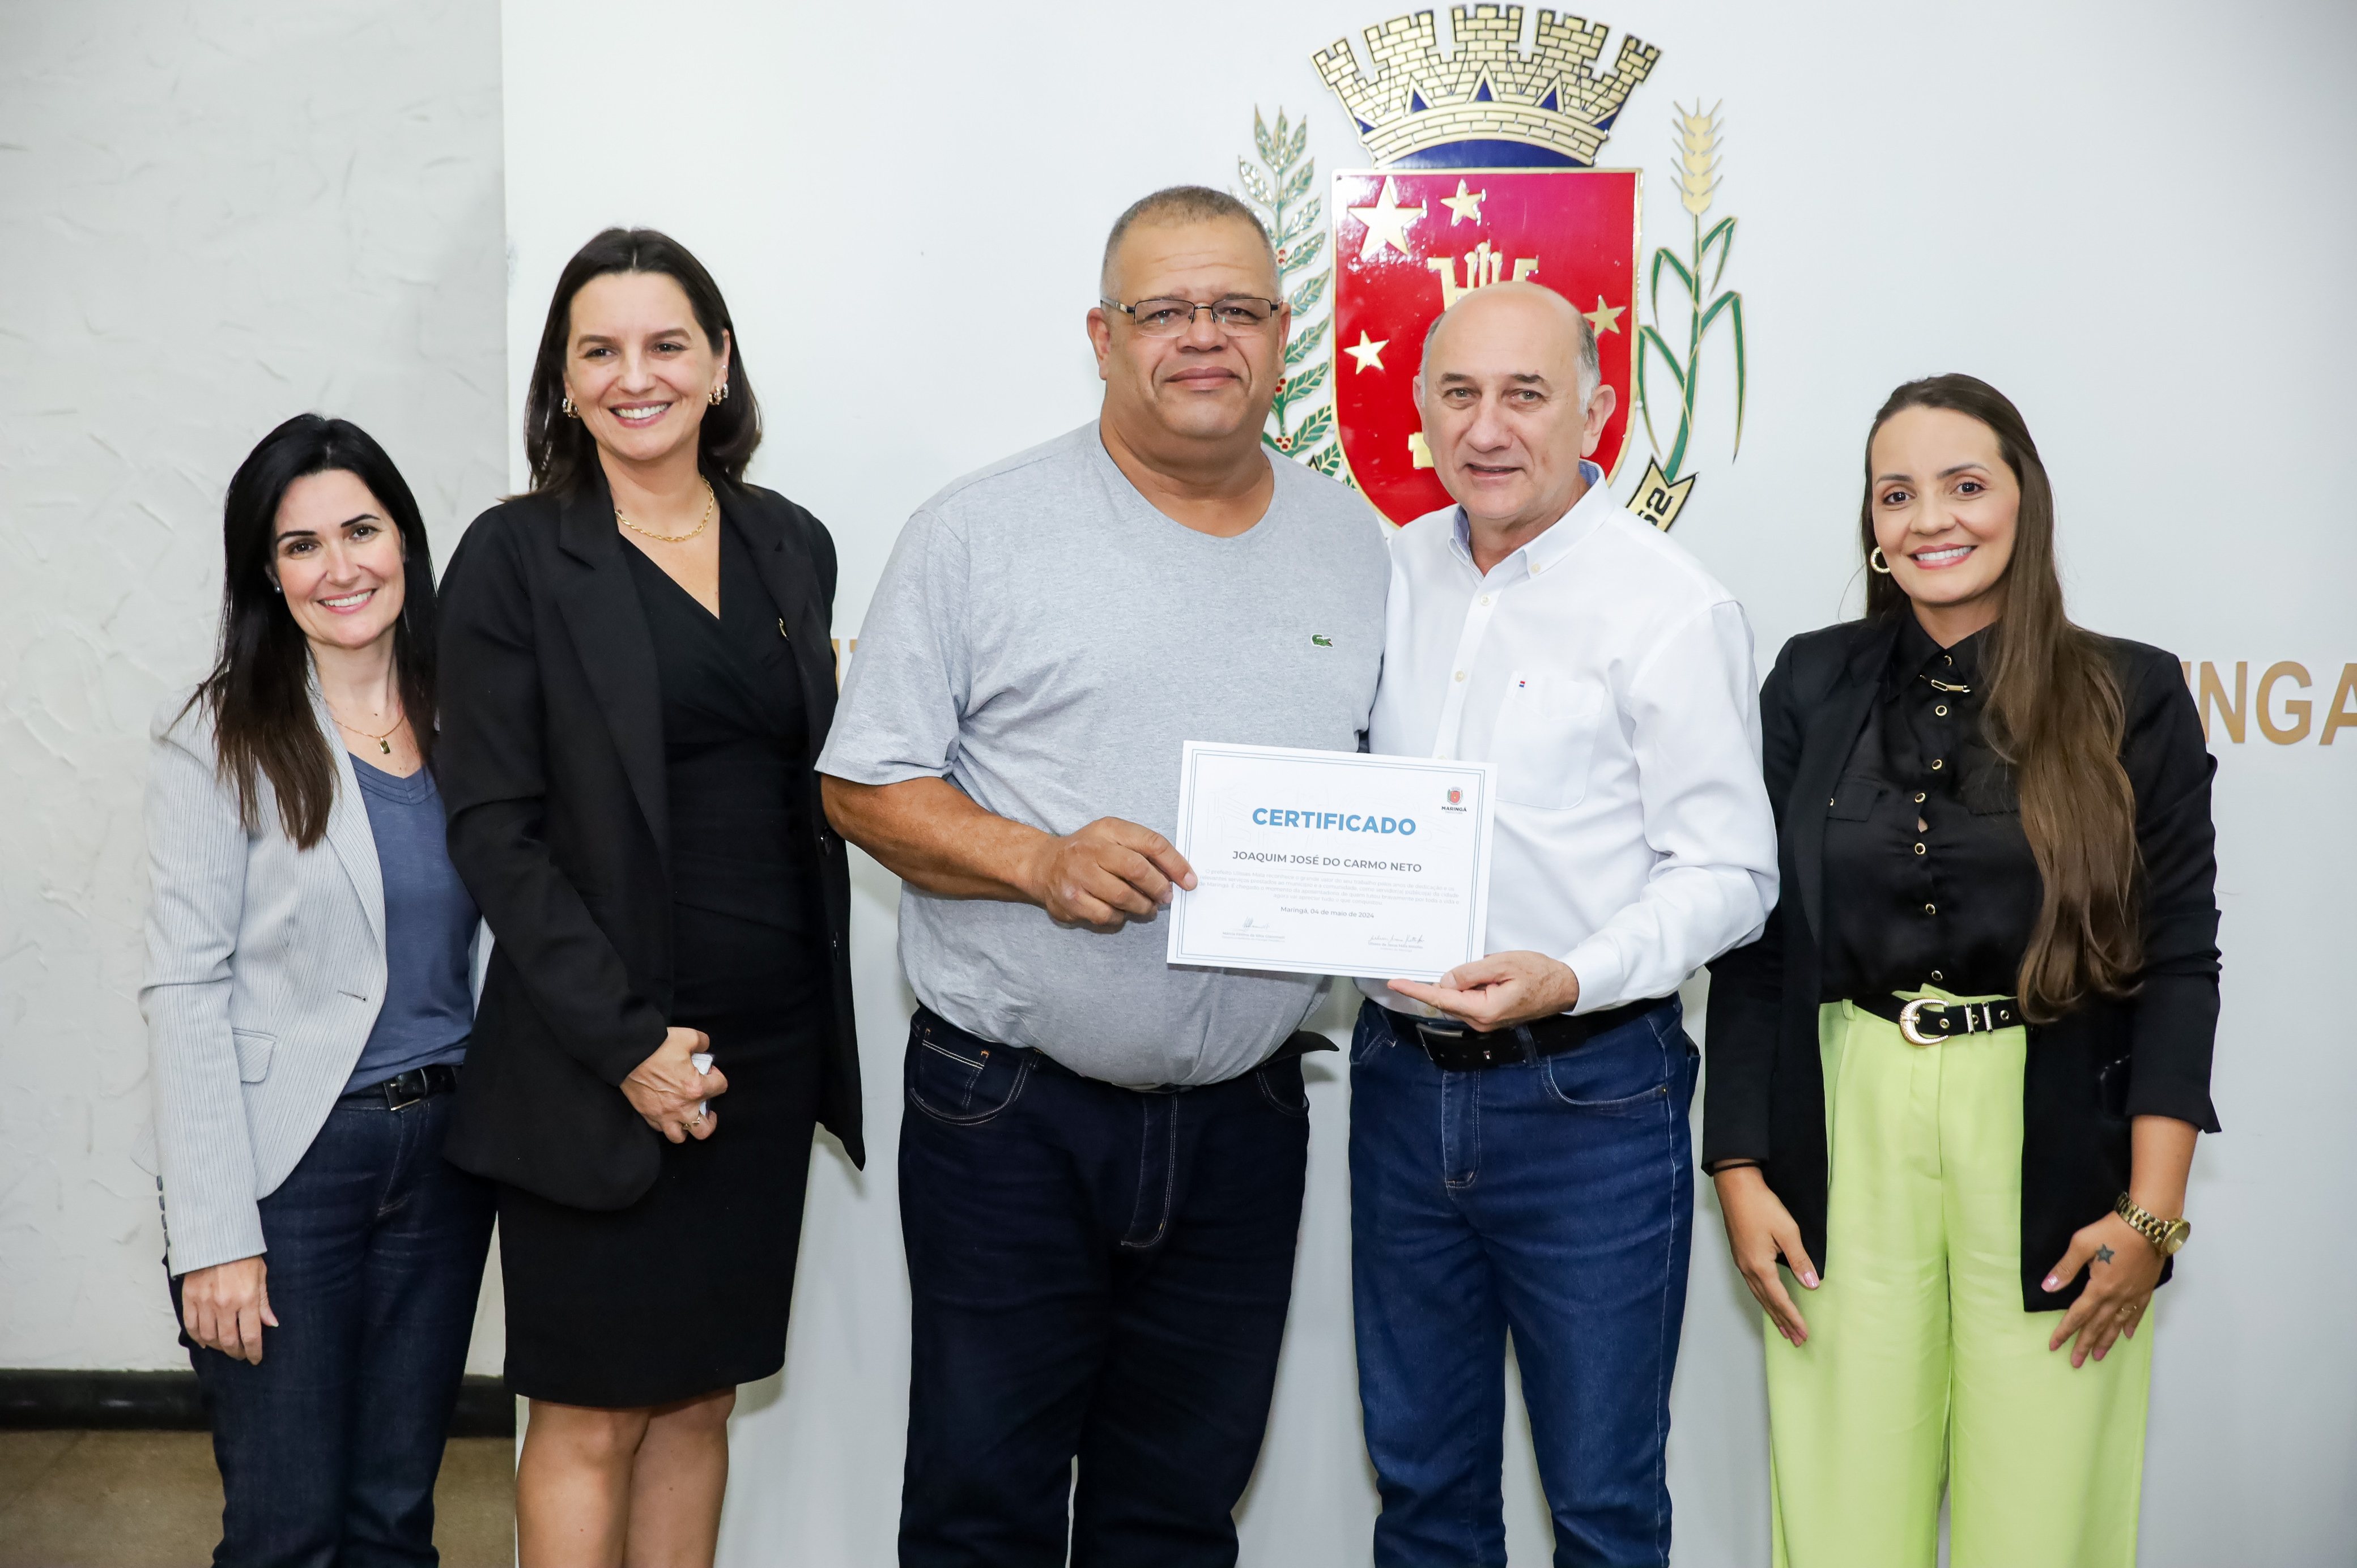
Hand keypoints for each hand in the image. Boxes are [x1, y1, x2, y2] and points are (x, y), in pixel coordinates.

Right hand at [180, 1255, 276, 1363]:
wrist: (216, 1239)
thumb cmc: (242, 1255)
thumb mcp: (261, 1275)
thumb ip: (263, 1303)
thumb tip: (271, 1324)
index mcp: (246, 1299)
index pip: (251, 1336)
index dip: (254, 1352)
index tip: (255, 1358)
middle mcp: (225, 1305)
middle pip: (228, 1341)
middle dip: (236, 1352)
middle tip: (241, 1355)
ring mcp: (205, 1303)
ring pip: (209, 1338)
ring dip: (218, 1347)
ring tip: (226, 1348)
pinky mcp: (189, 1299)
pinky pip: (191, 1326)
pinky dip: (198, 1338)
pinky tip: (205, 1342)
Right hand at [623, 1027, 725, 1143]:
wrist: (627, 1054)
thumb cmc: (658, 1046)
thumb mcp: (688, 1036)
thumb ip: (702, 1042)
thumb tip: (704, 1047)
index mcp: (695, 1088)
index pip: (721, 1087)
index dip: (718, 1077)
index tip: (710, 1072)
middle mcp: (682, 1107)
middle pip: (704, 1128)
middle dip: (710, 1119)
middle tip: (706, 1107)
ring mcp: (663, 1114)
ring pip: (680, 1137)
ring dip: (686, 1128)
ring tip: (687, 1116)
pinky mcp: (647, 1115)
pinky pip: (659, 1129)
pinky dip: (666, 1123)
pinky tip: (668, 1112)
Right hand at [1019, 817, 1196, 928]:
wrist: (1043, 865)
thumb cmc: (1088, 851)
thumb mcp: (1113, 836)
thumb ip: (1144, 849)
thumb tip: (1178, 875)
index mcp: (1108, 829)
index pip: (1151, 842)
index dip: (1175, 863)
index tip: (1190, 881)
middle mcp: (1092, 850)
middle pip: (1137, 870)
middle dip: (1158, 888)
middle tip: (1165, 897)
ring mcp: (1079, 876)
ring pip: (1123, 897)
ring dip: (1142, 907)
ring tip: (1146, 907)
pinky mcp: (1071, 901)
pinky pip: (1107, 916)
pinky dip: (1119, 918)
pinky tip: (1120, 912)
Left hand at [1386, 952, 1580, 1031]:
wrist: (1563, 987)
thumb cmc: (1539, 974)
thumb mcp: (1503, 964)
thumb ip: (1471, 973)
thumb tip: (1445, 981)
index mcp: (1483, 1010)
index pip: (1440, 998)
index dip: (1415, 990)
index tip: (1395, 983)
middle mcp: (1481, 1021)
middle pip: (1446, 1000)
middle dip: (1437, 982)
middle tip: (1442, 963)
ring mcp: (1485, 1022)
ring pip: (1457, 999)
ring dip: (1457, 983)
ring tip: (1478, 966)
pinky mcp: (1489, 1016)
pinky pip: (1468, 1001)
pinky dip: (1465, 988)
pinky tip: (1476, 973)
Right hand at [1713, 1166, 1817, 1345]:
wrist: (1735, 1187)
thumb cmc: (1762, 1206)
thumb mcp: (1787, 1231)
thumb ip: (1800, 1259)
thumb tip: (1811, 1284)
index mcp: (1760, 1266)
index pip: (1780, 1299)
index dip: (1793, 1318)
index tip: (1804, 1334)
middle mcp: (1748, 1269)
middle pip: (1767, 1302)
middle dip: (1783, 1322)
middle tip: (1795, 1340)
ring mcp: (1742, 1262)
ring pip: (1759, 1295)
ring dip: (1772, 1312)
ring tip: (1783, 1328)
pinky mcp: (1740, 1254)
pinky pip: (1754, 1285)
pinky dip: (1764, 1298)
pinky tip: (1768, 1298)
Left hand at [2044, 1211, 2162, 1367]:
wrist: (2148, 1224)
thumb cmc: (2113, 1230)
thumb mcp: (2081, 1244)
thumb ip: (2065, 1268)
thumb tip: (2048, 1287)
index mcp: (2099, 1287)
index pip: (2078, 1315)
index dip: (2065, 1331)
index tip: (2054, 1346)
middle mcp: (2117, 1296)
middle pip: (2097, 1326)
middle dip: (2085, 1345)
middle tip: (2075, 1362)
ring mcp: (2133, 1294)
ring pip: (2117, 1324)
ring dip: (2106, 1341)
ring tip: (2098, 1357)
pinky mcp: (2145, 1288)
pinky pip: (2137, 1312)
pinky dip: (2130, 1324)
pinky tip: (2126, 1334)